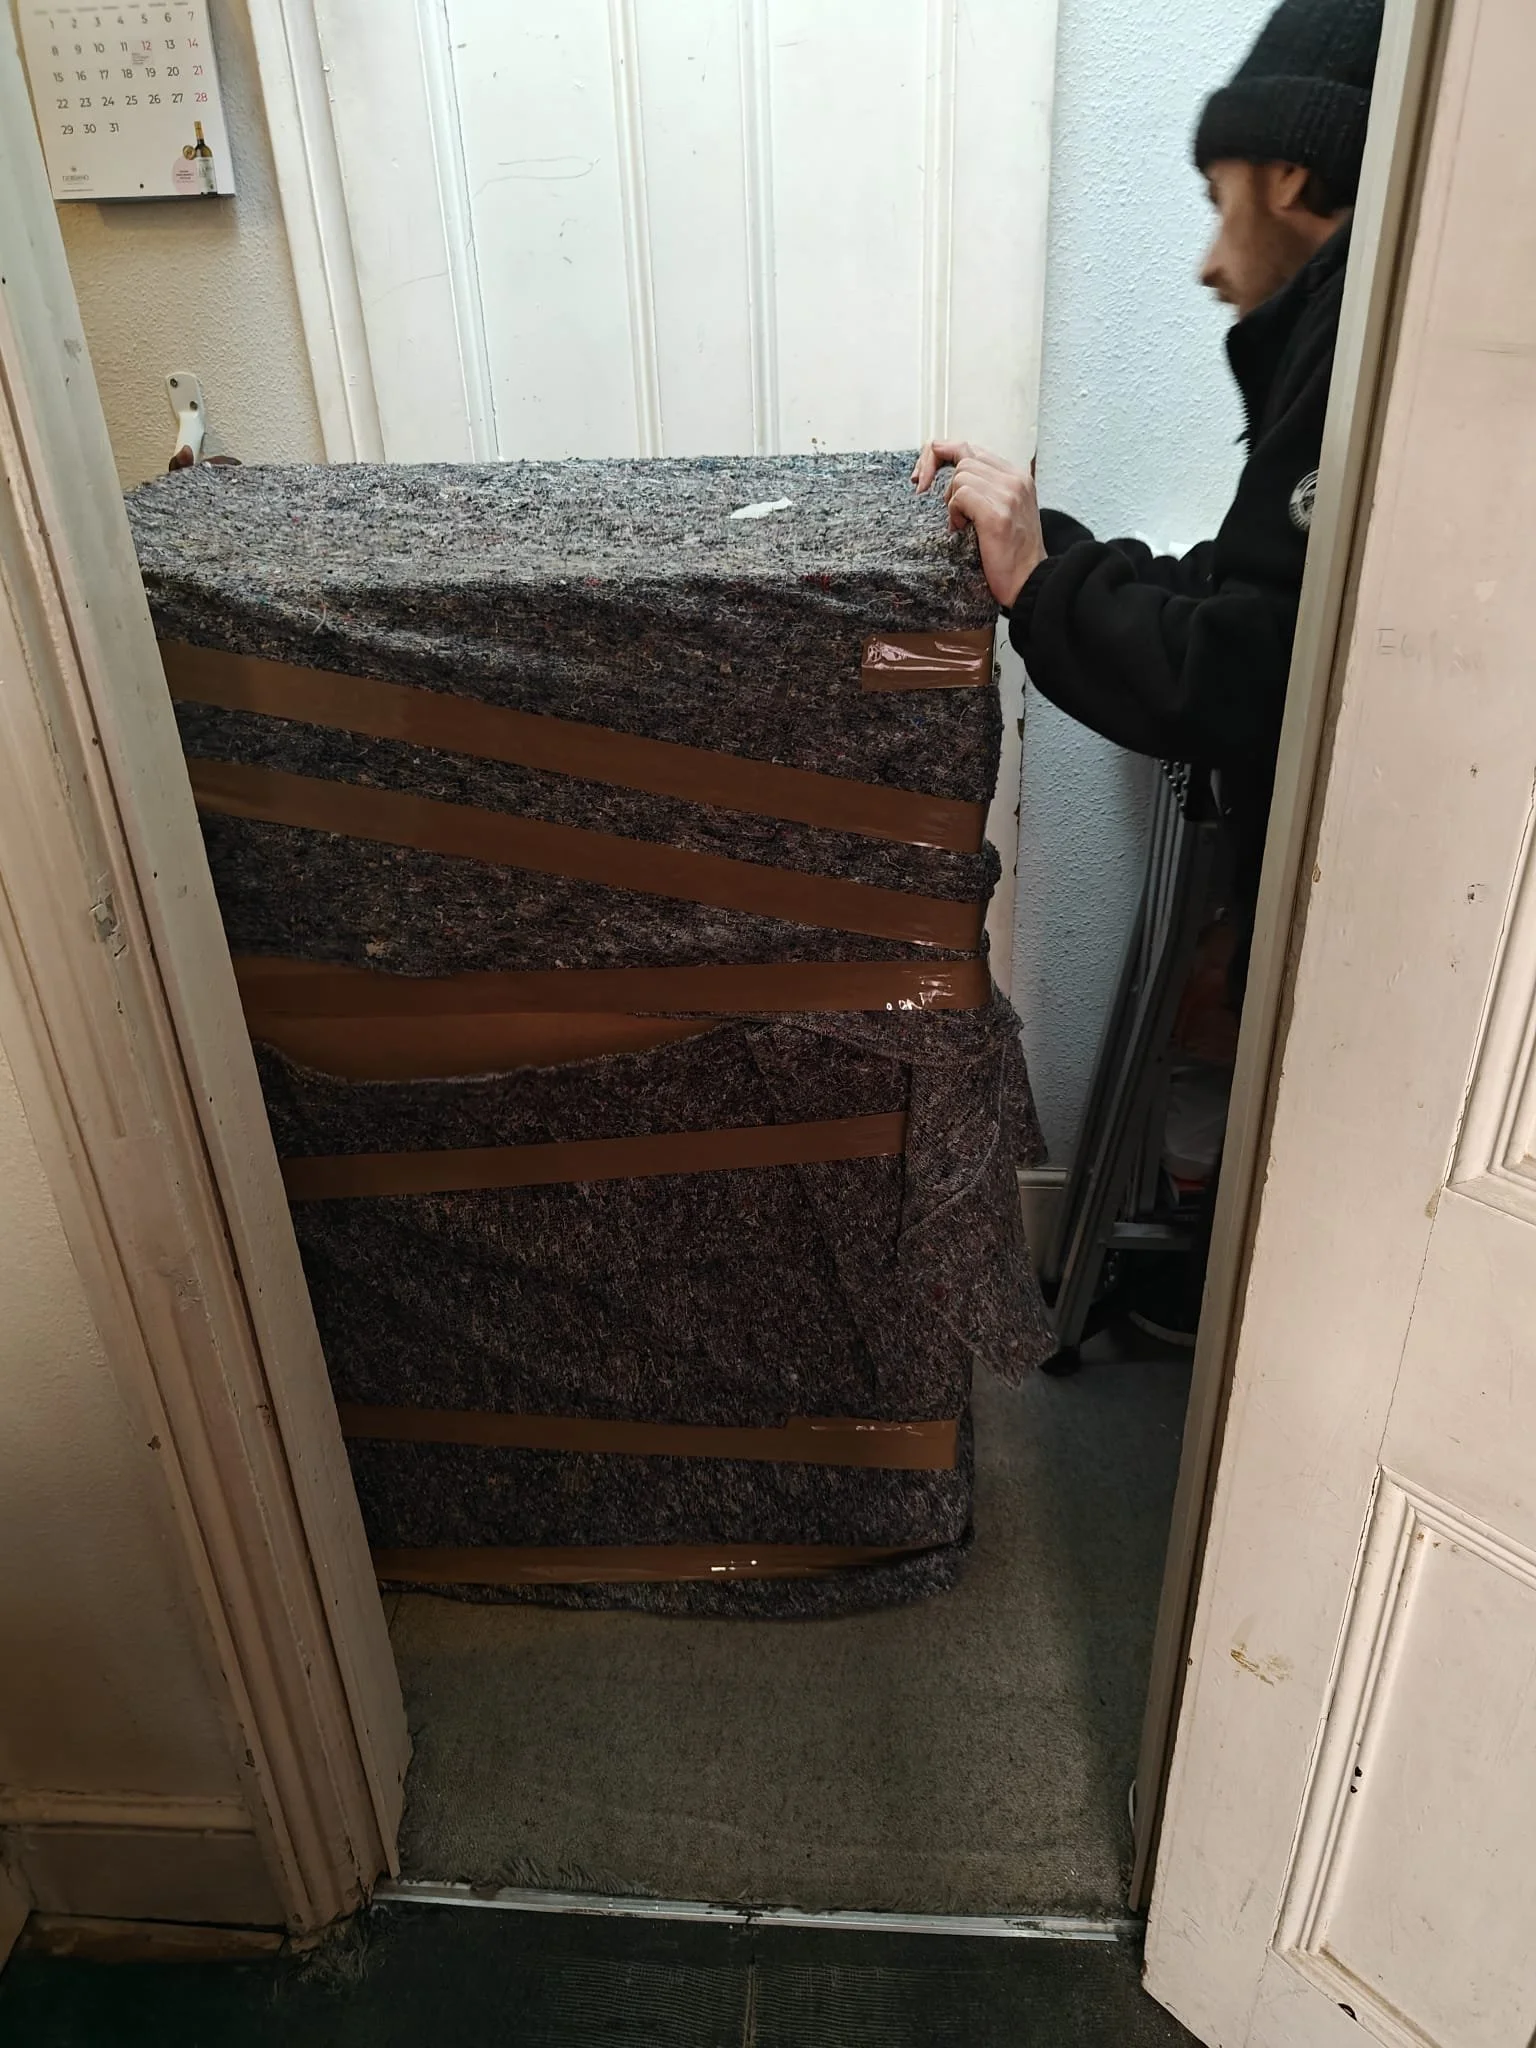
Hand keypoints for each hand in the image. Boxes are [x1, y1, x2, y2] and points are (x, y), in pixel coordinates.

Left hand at [912, 440, 1045, 607]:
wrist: (1030, 583)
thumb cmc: (1011, 556)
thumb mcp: (1002, 512)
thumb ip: (985, 490)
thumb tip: (953, 476)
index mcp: (1017, 477)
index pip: (972, 449)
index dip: (943, 455)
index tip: (923, 475)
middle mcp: (1015, 480)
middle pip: (963, 456)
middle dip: (935, 470)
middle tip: (923, 491)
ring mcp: (1008, 494)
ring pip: (961, 476)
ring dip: (952, 501)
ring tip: (962, 524)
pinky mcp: (997, 513)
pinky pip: (961, 495)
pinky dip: (954, 513)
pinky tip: (962, 530)